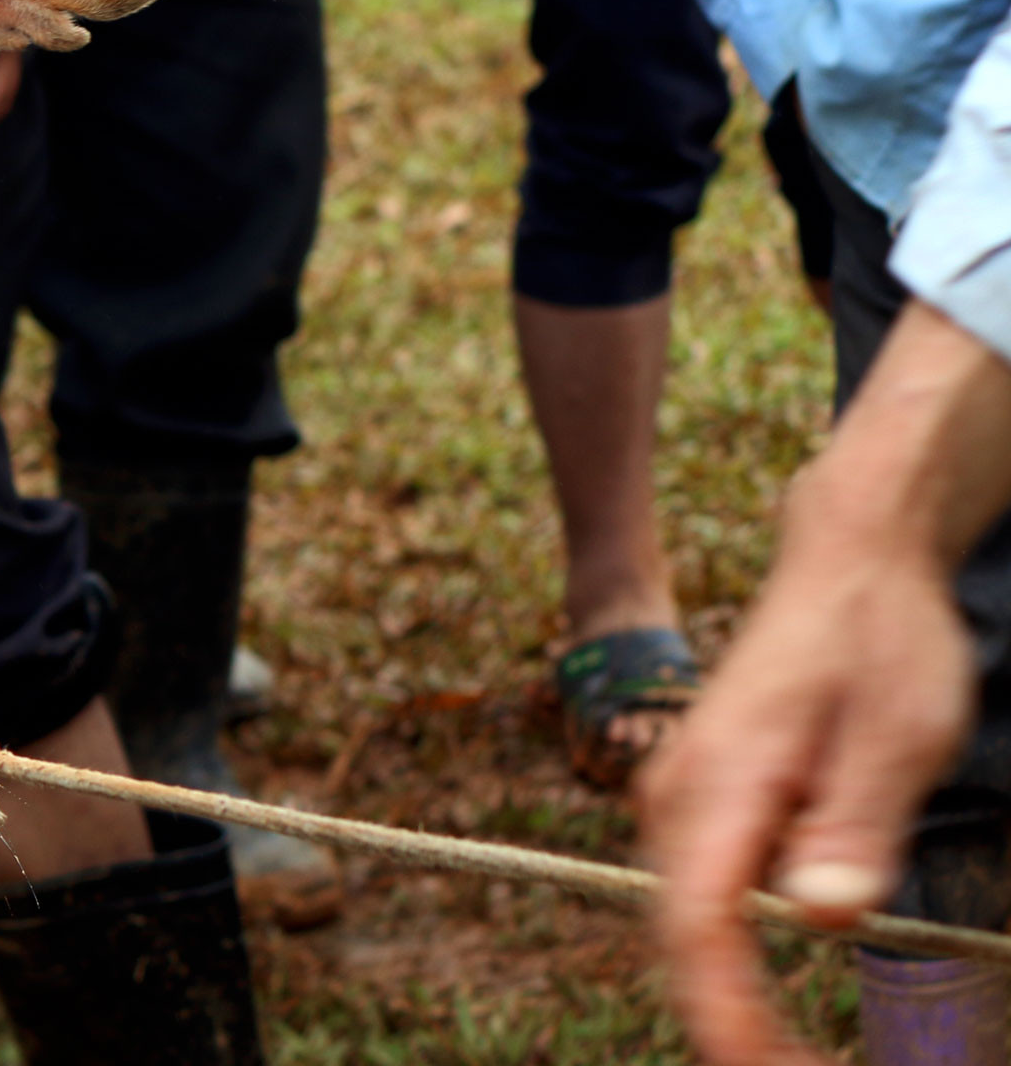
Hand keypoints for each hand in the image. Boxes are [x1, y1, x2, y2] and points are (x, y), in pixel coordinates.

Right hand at [640, 522, 968, 1065]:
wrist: (847, 563)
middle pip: (682, 938)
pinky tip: (776, 999)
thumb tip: (817, 920)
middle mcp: (680, 793)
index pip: (699, 922)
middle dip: (735, 1026)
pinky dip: (734, 961)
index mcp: (723, 779)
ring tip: (794, 1057)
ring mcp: (682, 797)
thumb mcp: (900, 734)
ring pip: (689, 924)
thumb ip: (855, 825)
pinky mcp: (702, 803)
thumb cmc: (883, 643)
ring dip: (733, 999)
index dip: (729, 1014)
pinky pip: (704, 899)